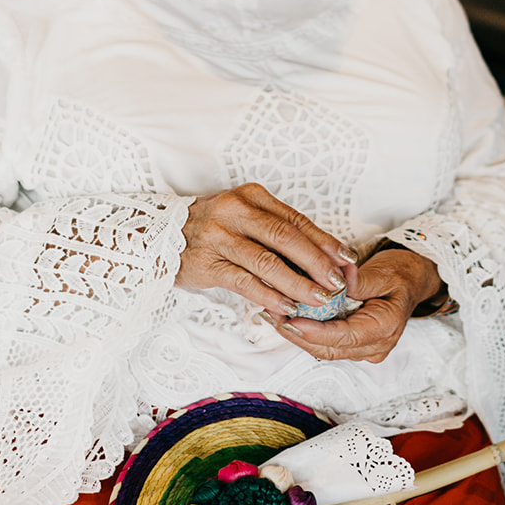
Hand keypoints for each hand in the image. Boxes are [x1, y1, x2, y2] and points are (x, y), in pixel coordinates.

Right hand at [176, 184, 357, 317]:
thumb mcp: (243, 218)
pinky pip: (244, 282)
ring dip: (297, 283)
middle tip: (337, 283)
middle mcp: (235, 211)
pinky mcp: (206, 263)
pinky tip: (286, 307)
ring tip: (319, 300)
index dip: (325, 241)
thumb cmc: (212, 230)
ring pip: (267, 262)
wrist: (157, 237)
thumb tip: (322, 258)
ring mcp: (219, 237)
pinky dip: (268, 296)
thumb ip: (276, 232)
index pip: (296, 220)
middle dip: (317, 263)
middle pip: (286, 237)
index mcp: (251, 197)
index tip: (347, 259)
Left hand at [272, 247, 441, 363]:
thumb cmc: (398, 275)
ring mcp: (364, 349)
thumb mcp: (381, 271)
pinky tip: (286, 318)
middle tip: (272, 316)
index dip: (315, 332)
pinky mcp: (353, 346)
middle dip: (298, 335)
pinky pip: (325, 344)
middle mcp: (375, 345)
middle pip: (329, 349)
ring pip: (323, 349)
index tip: (291, 320)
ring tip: (272, 316)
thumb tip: (335, 280)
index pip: (345, 336)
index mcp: (386, 327)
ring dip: (297, 335)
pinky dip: (305, 333)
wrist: (409, 282)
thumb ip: (357, 279)